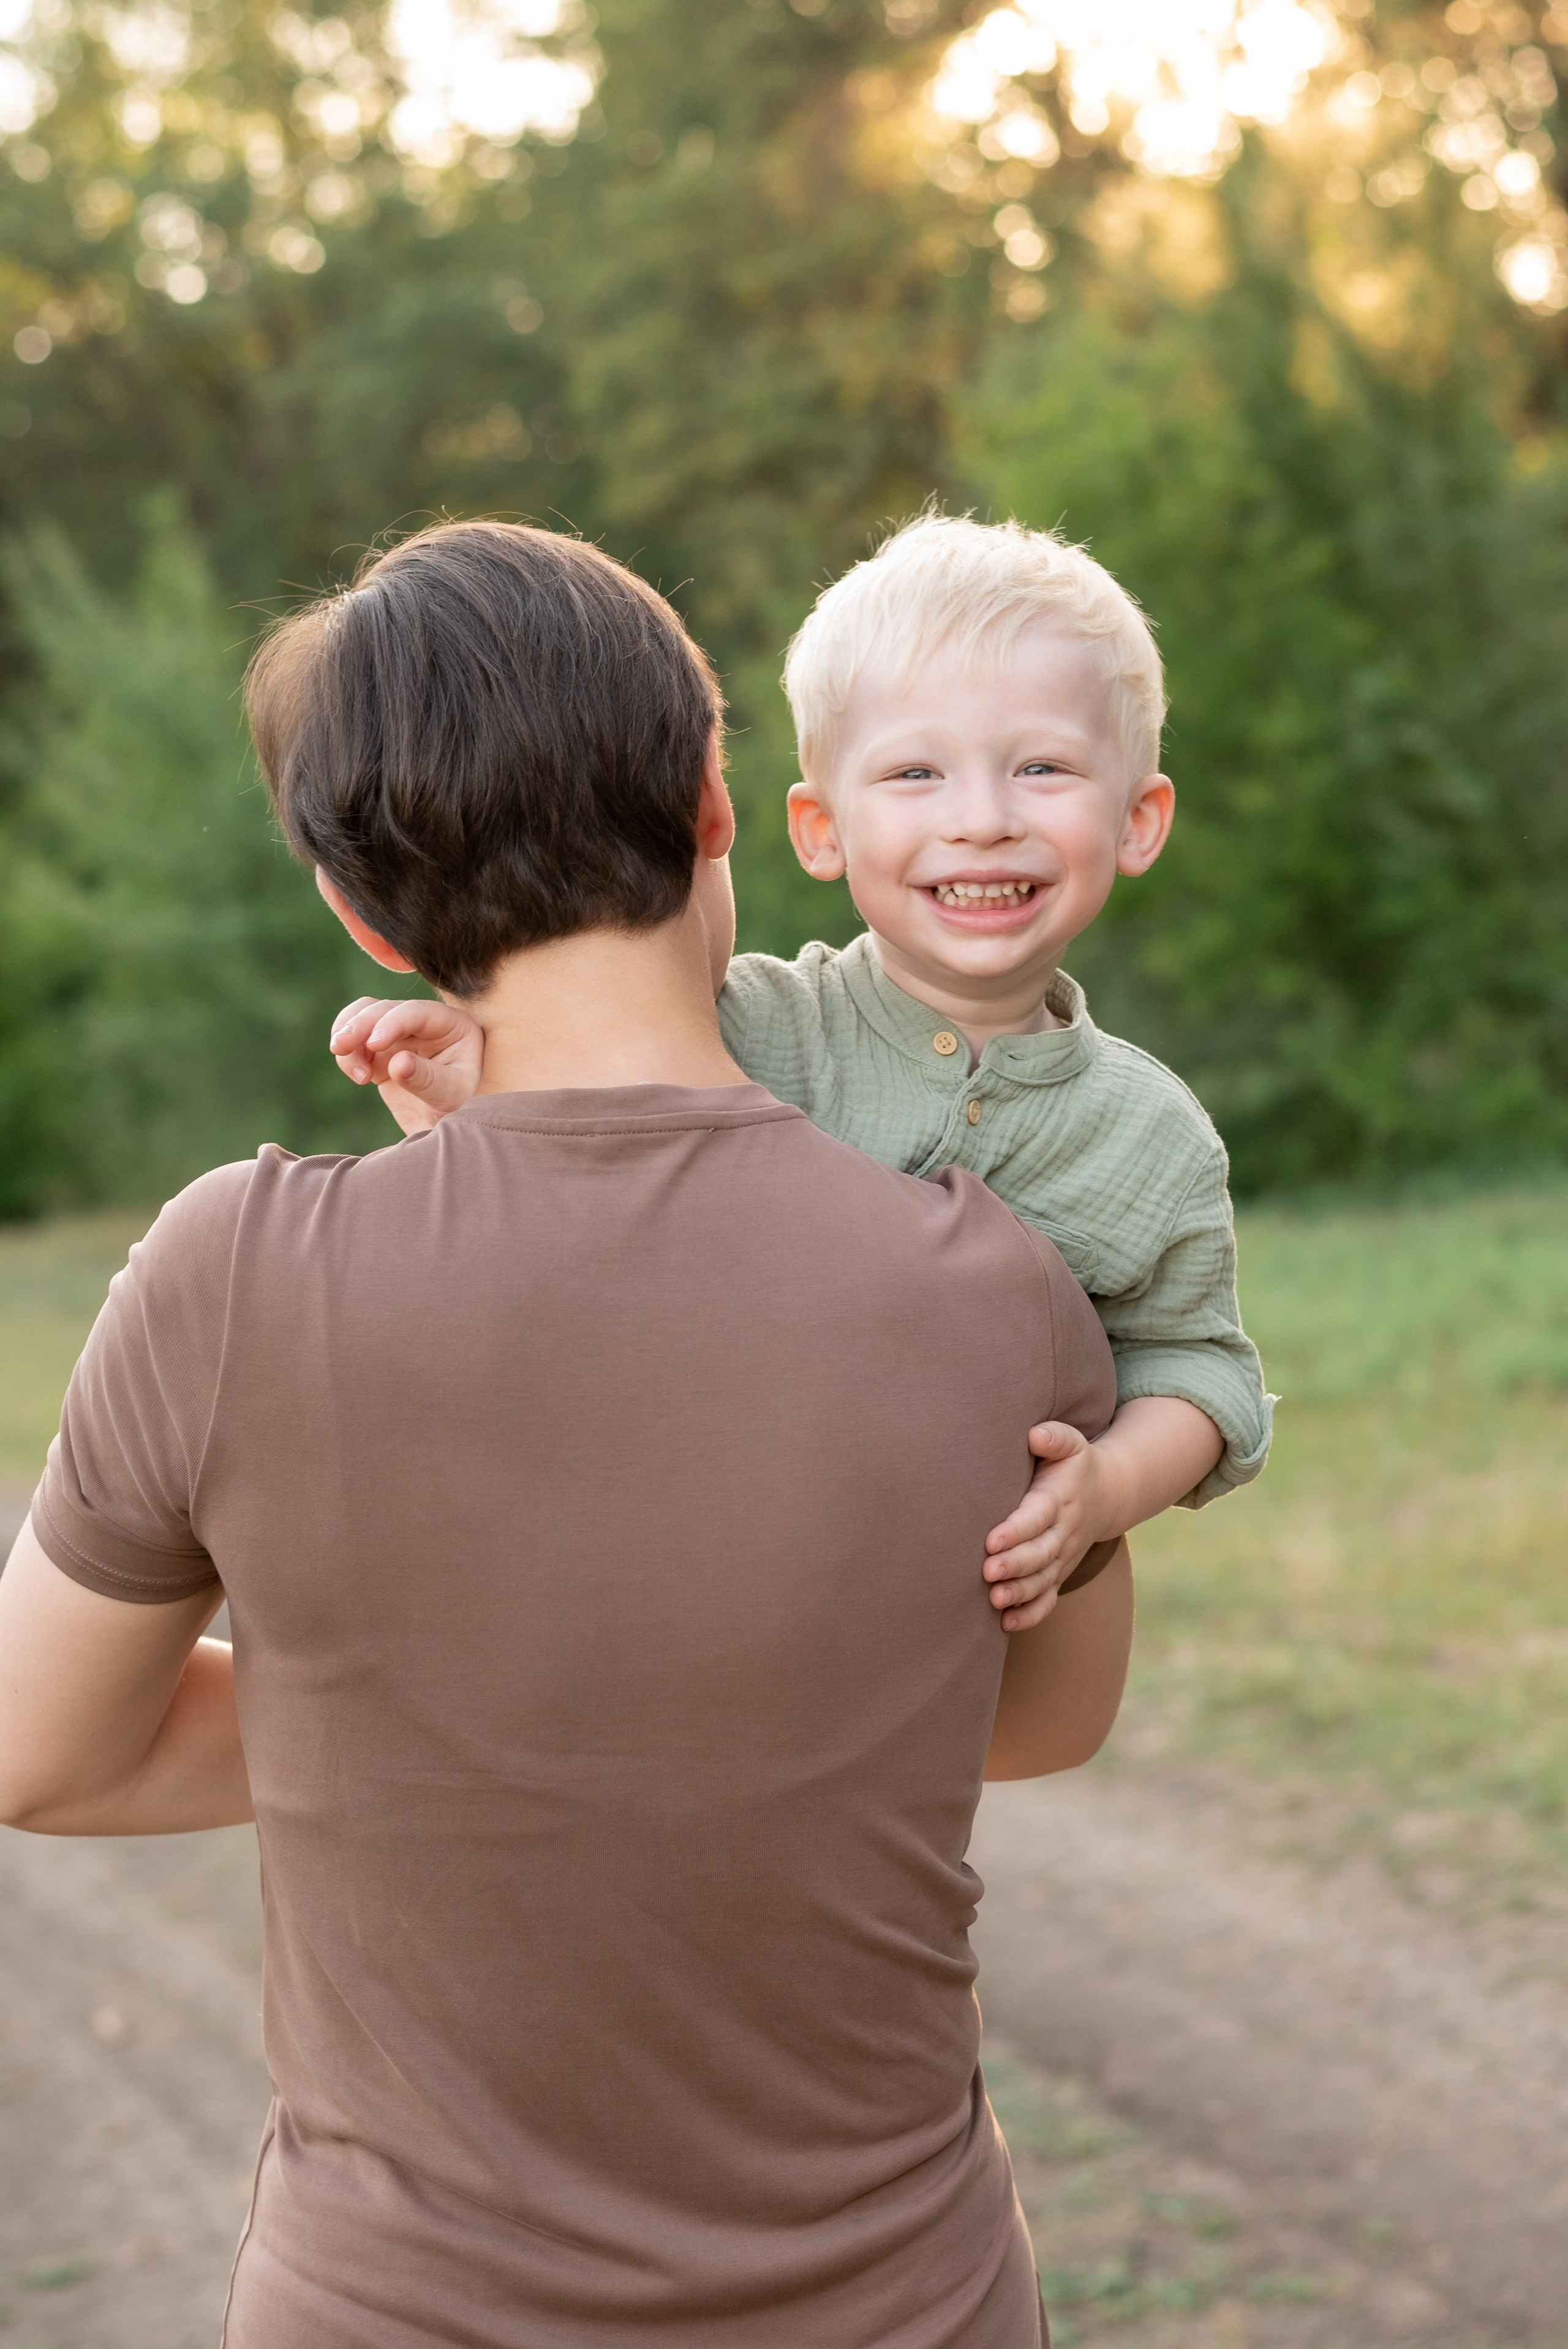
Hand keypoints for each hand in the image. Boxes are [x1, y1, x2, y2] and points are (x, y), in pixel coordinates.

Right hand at [330, 996, 484, 1135]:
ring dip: (348, 1037)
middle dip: (359, 1025)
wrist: (449, 1127)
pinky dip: (348, 1055)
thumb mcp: (452, 1095)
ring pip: (363, 1017)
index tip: (374, 1044)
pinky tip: (359, 1076)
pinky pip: (356, 1043)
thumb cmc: (462, 1108)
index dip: (391, 1023)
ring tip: (356, 1072)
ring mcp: (401, 1036)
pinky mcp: (381, 1054)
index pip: (416, 1013)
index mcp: (451, 1024)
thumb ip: (427, 1079)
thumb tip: (397, 1063)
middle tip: (340, 1046)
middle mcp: (424, 1023)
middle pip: (384, 1009)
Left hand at [982, 1422, 1122, 1633]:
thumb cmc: (1074, 1465)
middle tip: (988, 1572)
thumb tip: (1036, 1434)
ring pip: (1043, 1580)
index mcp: (1058, 1501)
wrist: (1107, 1494)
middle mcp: (1062, 1533)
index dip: (1015, 1531)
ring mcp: (1062, 1557)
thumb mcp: (1072, 1443)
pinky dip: (1030, 1615)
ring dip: (1019, 1593)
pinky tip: (1006, 1624)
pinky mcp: (1058, 1573)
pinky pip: (1048, 1599)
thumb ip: (1055, 1437)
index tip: (991, 1540)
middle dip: (1015, 1565)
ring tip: (995, 1600)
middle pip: (1040, 1554)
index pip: (1036, 1518)